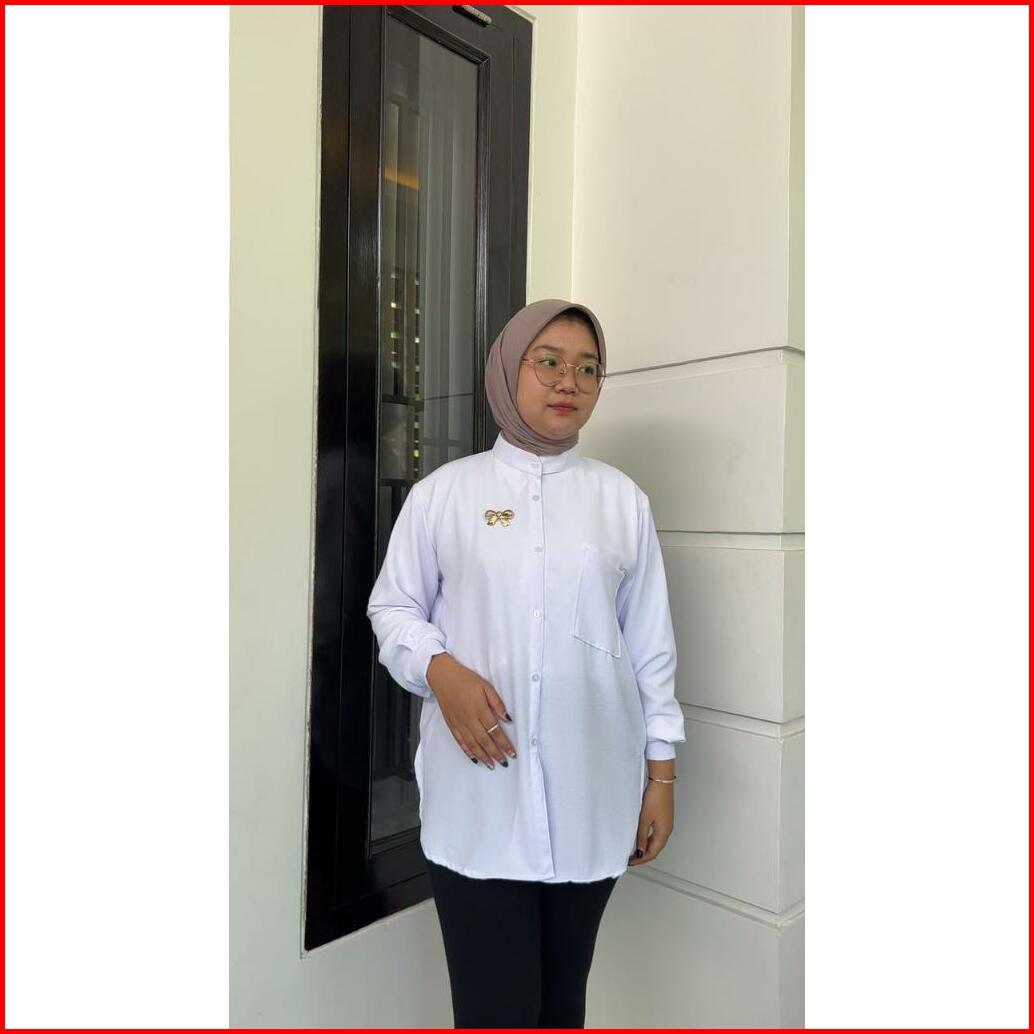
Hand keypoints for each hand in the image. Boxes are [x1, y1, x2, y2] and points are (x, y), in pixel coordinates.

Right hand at [426, 653, 516, 769]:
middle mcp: (469, 719)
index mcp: (479, 709)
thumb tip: (507, 718)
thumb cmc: (464, 679)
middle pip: (485, 741)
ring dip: (483, 756)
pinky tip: (474, 758)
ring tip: (491, 765)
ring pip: (472, 744)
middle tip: (504, 762)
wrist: (443, 676)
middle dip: (496, 753)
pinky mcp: (451, 724)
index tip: (512, 752)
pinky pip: (460, 742)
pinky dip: (468, 752)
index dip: (504, 744)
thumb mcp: (486, 686)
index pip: (495, 731)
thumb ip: (497, 703)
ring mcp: (459, 723)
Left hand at [628, 780, 673, 864]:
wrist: (661, 782)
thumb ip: (641, 836)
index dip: (641, 860)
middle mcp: (667, 830)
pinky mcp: (664, 817)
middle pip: (655, 848)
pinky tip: (641, 836)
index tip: (631, 862)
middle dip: (643, 855)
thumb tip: (640, 850)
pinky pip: (656, 833)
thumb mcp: (644, 819)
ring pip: (656, 841)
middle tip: (631, 858)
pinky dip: (648, 838)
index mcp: (664, 832)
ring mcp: (666, 823)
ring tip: (634, 849)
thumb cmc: (655, 797)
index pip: (652, 853)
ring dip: (646, 847)